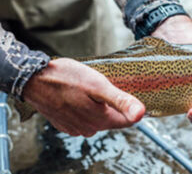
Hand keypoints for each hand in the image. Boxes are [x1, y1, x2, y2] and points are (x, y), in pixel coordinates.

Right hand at [23, 58, 144, 136]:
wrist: (33, 79)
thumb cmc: (66, 78)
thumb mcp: (98, 85)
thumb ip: (120, 101)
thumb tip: (141, 114)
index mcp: (101, 120)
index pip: (127, 121)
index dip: (130, 107)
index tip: (126, 91)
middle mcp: (89, 129)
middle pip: (112, 118)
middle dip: (111, 105)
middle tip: (103, 86)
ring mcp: (75, 128)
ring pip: (97, 118)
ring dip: (97, 106)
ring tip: (89, 89)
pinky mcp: (64, 123)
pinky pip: (82, 117)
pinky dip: (84, 107)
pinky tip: (78, 95)